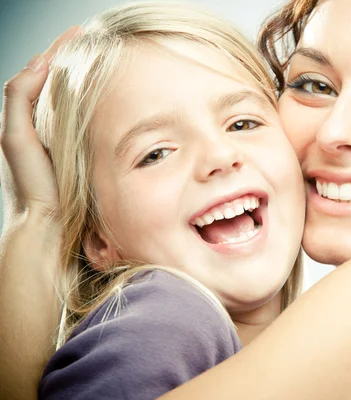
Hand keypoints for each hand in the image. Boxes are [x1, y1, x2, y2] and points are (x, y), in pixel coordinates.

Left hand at [1, 26, 78, 221]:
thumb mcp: (15, 135)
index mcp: (22, 116)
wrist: (46, 220)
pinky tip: (101, 92)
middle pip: (52, 78)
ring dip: (78, 73)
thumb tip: (42, 64)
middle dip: (68, 55)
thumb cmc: (31, 183)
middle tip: (89, 37)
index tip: (78, 30)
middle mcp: (38, 123)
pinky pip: (80, 113)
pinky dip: (88, 96)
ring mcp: (57, 136)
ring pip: (66, 95)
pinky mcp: (74, 148)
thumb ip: (19, 97)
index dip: (57, 48)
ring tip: (96, 57)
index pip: (39, 71)